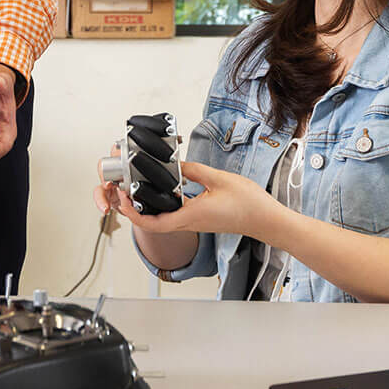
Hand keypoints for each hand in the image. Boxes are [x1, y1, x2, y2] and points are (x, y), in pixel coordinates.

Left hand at [94, 159, 281, 239]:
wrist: (266, 220)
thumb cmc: (249, 205)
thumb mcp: (219, 179)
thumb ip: (194, 170)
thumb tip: (175, 164)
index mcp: (191, 216)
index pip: (154, 223)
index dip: (133, 215)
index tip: (121, 202)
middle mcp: (190, 223)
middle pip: (154, 223)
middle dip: (134, 211)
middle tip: (123, 193)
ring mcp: (195, 223)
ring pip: (164, 221)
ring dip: (147, 209)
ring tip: (137, 191)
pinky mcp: (201, 220)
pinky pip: (176, 216)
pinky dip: (163, 207)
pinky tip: (163, 192)